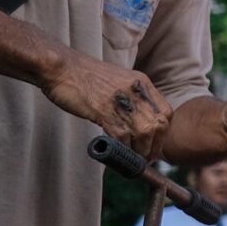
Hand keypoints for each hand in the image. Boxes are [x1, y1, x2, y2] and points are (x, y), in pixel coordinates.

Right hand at [42, 52, 171, 157]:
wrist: (60, 67)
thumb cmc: (84, 77)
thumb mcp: (118, 82)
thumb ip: (131, 99)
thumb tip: (138, 123)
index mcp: (142, 82)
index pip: (166, 112)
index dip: (163, 133)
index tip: (155, 144)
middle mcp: (136, 90)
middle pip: (159, 125)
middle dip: (155, 146)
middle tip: (146, 158)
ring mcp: (121, 100)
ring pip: (144, 132)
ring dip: (141, 150)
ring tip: (134, 158)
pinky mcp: (103, 109)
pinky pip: (122, 135)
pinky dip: (123, 147)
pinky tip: (119, 151)